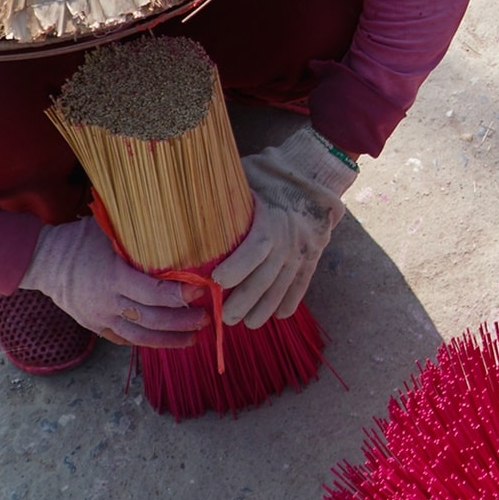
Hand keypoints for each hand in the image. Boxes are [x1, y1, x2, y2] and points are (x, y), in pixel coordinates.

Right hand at [18, 218, 207, 348]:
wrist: (45, 261)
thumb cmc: (82, 239)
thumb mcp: (110, 231)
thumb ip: (141, 236)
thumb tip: (179, 229)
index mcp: (113, 277)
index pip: (152, 293)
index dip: (179, 295)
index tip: (201, 290)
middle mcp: (107, 302)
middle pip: (151, 320)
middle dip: (182, 321)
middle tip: (206, 317)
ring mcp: (100, 318)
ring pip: (139, 337)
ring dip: (169, 339)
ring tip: (193, 337)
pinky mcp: (95, 326)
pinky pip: (124, 340)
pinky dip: (147, 342)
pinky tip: (167, 340)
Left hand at [211, 125, 355, 327]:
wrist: (314, 176)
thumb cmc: (271, 177)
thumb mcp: (246, 178)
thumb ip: (223, 194)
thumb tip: (183, 199)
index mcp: (271, 220)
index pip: (255, 249)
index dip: (237, 268)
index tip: (216, 281)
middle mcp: (289, 240)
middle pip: (266, 278)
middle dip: (245, 301)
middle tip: (225, 317)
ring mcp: (303, 251)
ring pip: (283, 288)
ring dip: (265, 309)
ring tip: (248, 323)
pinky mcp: (312, 257)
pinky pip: (302, 284)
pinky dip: (291, 301)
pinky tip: (278, 315)